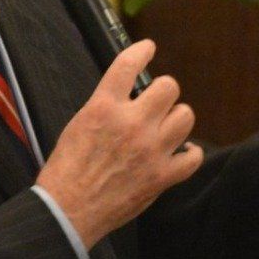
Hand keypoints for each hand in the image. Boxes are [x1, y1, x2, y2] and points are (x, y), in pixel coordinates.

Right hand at [37, 40, 203, 247]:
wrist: (67, 210)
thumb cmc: (66, 171)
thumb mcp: (78, 125)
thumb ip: (105, 108)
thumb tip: (124, 98)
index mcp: (104, 108)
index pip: (129, 64)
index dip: (142, 50)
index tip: (148, 48)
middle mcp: (132, 124)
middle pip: (169, 87)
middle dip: (163, 91)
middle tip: (155, 102)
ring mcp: (151, 150)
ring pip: (185, 116)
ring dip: (177, 118)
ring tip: (167, 125)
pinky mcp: (161, 176)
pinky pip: (193, 157)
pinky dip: (190, 154)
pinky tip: (181, 152)